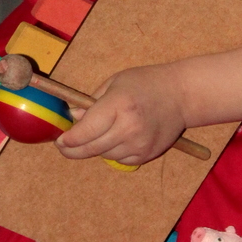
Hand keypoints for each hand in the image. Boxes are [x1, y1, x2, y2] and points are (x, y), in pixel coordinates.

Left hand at [55, 64, 188, 166]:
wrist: (182, 96)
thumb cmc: (146, 83)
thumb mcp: (116, 83)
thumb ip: (92, 103)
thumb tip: (74, 119)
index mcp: (118, 105)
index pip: (86, 131)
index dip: (68, 139)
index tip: (59, 141)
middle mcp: (128, 128)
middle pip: (91, 148)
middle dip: (72, 150)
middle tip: (63, 147)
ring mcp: (138, 144)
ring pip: (103, 155)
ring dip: (94, 148)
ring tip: (97, 134)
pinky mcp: (146, 155)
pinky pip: (119, 159)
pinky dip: (112, 151)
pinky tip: (117, 138)